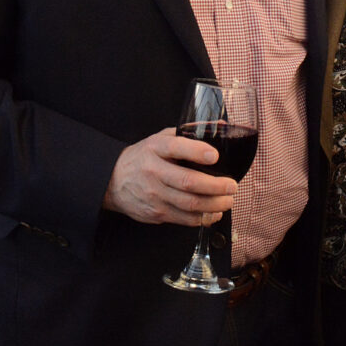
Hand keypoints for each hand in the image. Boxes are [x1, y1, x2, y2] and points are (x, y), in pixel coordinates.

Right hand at [103, 128, 236, 225]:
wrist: (113, 181)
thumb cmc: (143, 157)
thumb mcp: (161, 138)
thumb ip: (188, 133)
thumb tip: (221, 126)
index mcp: (156, 149)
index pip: (177, 148)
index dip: (198, 152)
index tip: (215, 156)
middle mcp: (154, 172)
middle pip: (188, 182)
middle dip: (216, 186)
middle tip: (232, 185)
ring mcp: (154, 195)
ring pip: (189, 204)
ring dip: (214, 205)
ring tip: (228, 200)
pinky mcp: (156, 213)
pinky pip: (184, 219)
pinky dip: (203, 218)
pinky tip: (214, 213)